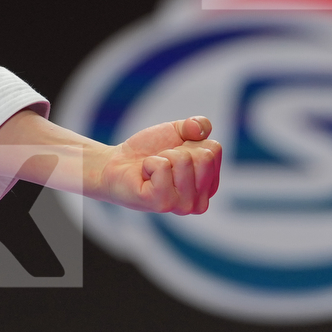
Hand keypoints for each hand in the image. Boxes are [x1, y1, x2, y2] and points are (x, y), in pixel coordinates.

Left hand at [91, 117, 222, 214]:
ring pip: (184, 159)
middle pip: (205, 156)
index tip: (176, 152)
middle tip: (163, 160)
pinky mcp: (162, 203)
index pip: (214, 149)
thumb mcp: (178, 131)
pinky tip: (145, 176)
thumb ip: (199, 125)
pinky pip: (162, 166)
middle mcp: (200, 202)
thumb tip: (200, 130)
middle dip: (179, 149)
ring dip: (163, 156)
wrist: (117, 163)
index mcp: (209, 186)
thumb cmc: (150, 151)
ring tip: (154, 169)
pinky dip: (149, 163)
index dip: (191, 142)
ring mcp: (182, 205)